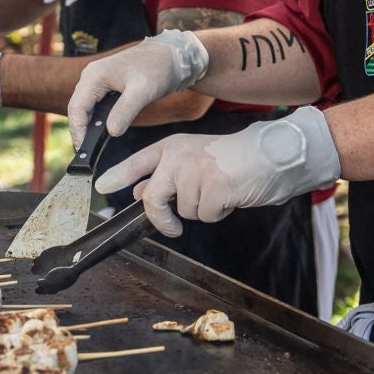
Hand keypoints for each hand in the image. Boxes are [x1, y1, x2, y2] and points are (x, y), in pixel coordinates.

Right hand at [65, 29, 208, 144]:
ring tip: (91, 148)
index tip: (83, 151)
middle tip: (86, 155)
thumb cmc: (158, 68)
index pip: (77, 108)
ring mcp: (97, 81)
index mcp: (94, 75)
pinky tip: (101, 134)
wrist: (170, 55)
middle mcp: (91, 77)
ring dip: (87, 127)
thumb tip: (111, 132)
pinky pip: (95, 106)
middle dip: (80, 131)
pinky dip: (96, 120)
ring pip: (85, 108)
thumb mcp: (142, 91)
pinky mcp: (105, 86)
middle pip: (78, 109)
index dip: (77, 131)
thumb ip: (125, 111)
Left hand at [95, 107, 339, 237]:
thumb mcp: (195, 159)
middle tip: (173, 227)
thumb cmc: (234, 159)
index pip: (137, 162)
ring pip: (184, 211)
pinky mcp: (213, 187)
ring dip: (201, 210)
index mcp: (173, 146)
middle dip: (160, 218)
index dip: (117, 177)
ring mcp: (196, 171)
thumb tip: (137, 193)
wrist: (273, 153)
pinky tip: (230, 196)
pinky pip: (205, 216)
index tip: (100, 187)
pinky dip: (218, 213)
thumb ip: (166, 174)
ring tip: (220, 191)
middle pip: (152, 197)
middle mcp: (179, 156)